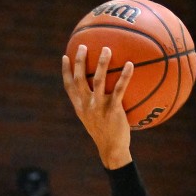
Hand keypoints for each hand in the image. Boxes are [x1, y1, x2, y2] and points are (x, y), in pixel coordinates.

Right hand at [62, 45, 134, 169]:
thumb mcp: (93, 120)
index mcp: (80, 107)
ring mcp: (99, 107)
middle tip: (83, 46)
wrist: (112, 150)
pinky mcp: (113, 109)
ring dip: (102, 63)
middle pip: (80, 78)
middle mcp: (87, 105)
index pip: (69, 86)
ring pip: (99, 80)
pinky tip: (130, 64)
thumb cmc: (105, 134)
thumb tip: (97, 93)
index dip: (66, 71)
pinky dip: (125, 75)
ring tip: (106, 49)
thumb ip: (91, 106)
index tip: (65, 57)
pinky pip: (120, 88)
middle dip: (80, 61)